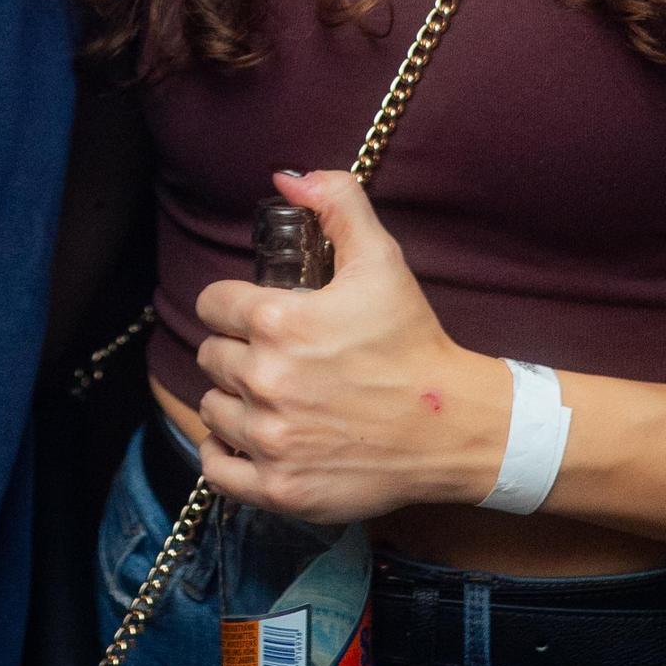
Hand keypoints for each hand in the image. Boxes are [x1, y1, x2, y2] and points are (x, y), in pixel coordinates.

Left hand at [193, 168, 509, 523]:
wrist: (454, 425)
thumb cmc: (414, 342)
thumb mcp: (381, 260)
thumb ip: (336, 204)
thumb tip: (287, 178)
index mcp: (278, 323)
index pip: (213, 305)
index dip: (231, 307)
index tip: (254, 317)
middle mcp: (265, 381)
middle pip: (211, 357)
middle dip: (237, 352)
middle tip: (274, 359)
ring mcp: (271, 439)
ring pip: (212, 410)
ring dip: (233, 402)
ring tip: (271, 398)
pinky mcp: (280, 487)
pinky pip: (217, 470)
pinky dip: (224, 456)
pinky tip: (248, 440)